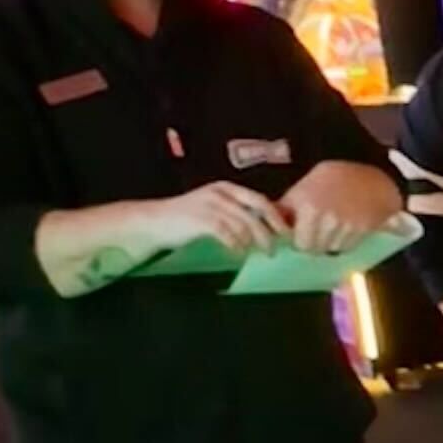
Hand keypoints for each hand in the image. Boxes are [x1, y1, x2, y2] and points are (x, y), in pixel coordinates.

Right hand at [142, 182, 290, 257]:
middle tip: (274, 248)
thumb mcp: (214, 209)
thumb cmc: (187, 219)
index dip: (276, 217)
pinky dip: (236, 245)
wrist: (156, 222)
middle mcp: (221, 192)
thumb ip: (235, 214)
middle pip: (256, 210)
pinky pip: (228, 234)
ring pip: (244, 224)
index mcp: (226, 188)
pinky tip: (236, 253)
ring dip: (252, 242)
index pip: (259, 199)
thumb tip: (262, 229)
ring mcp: (211, 205)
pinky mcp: (202, 220)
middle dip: (270, 230)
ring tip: (253, 253)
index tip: (286, 234)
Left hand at [278, 160, 401, 256]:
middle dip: (313, 243)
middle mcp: (325, 217)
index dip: (298, 238)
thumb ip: (288, 206)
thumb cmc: (335, 179)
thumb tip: (271, 223)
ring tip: (334, 224)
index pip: (297, 242)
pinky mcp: (360, 232)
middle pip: (312, 249)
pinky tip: (347, 226)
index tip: (301, 232)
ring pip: (329, 250)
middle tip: (318, 230)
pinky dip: (344, 242)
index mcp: (307, 204)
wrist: (372, 179)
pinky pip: (345, 248)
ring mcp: (344, 226)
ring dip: (330, 242)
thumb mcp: (306, 184)